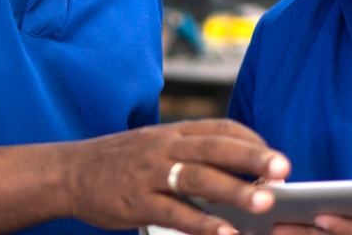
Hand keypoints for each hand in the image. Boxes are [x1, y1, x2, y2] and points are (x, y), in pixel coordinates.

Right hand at [60, 119, 291, 234]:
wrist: (67, 173)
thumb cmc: (119, 162)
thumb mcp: (154, 145)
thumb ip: (190, 153)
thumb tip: (238, 171)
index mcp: (171, 132)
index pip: (219, 128)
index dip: (251, 141)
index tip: (276, 158)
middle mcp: (163, 148)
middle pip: (214, 148)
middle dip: (252, 158)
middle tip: (284, 170)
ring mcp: (149, 175)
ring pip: (197, 179)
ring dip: (234, 191)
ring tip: (264, 203)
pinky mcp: (136, 203)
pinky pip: (174, 213)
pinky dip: (202, 224)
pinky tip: (225, 233)